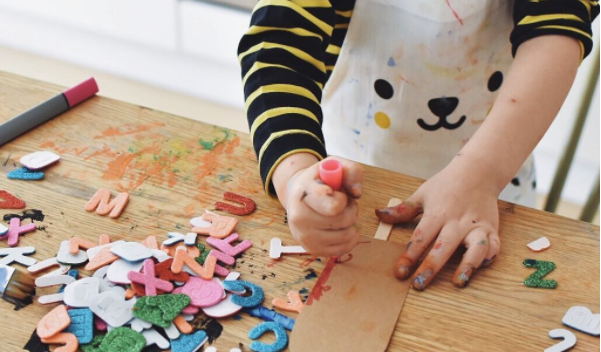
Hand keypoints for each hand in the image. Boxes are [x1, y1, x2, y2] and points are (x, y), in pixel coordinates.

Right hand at [283, 156, 362, 256]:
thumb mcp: (334, 165)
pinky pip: (343, 249)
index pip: (332, 205)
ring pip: (345, 235)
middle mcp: (299, 217)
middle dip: (351, 209)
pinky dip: (350, 238)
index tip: (338, 193)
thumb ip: (351, 171)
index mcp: (303, 194)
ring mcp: (305, 236)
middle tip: (345, 203)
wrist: (297, 197)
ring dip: (351, 223)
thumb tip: (357, 193)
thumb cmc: (319, 181)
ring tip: (341, 214)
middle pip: (343, 220)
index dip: (342, 200)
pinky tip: (344, 227)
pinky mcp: (312, 249)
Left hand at [376, 163, 499, 289]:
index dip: (409, 256)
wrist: (478, 171)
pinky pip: (493, 245)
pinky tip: (478, 268)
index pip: (420, 238)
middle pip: (443, 246)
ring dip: (468, 265)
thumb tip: (379, 214)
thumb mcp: (422, 194)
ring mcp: (476, 225)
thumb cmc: (446, 184)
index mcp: (437, 213)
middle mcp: (457, 221)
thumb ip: (402, 210)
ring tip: (459, 282)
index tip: (400, 272)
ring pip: (475, 247)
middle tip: (419, 284)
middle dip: (431, 267)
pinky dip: (488, 257)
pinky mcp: (491, 228)